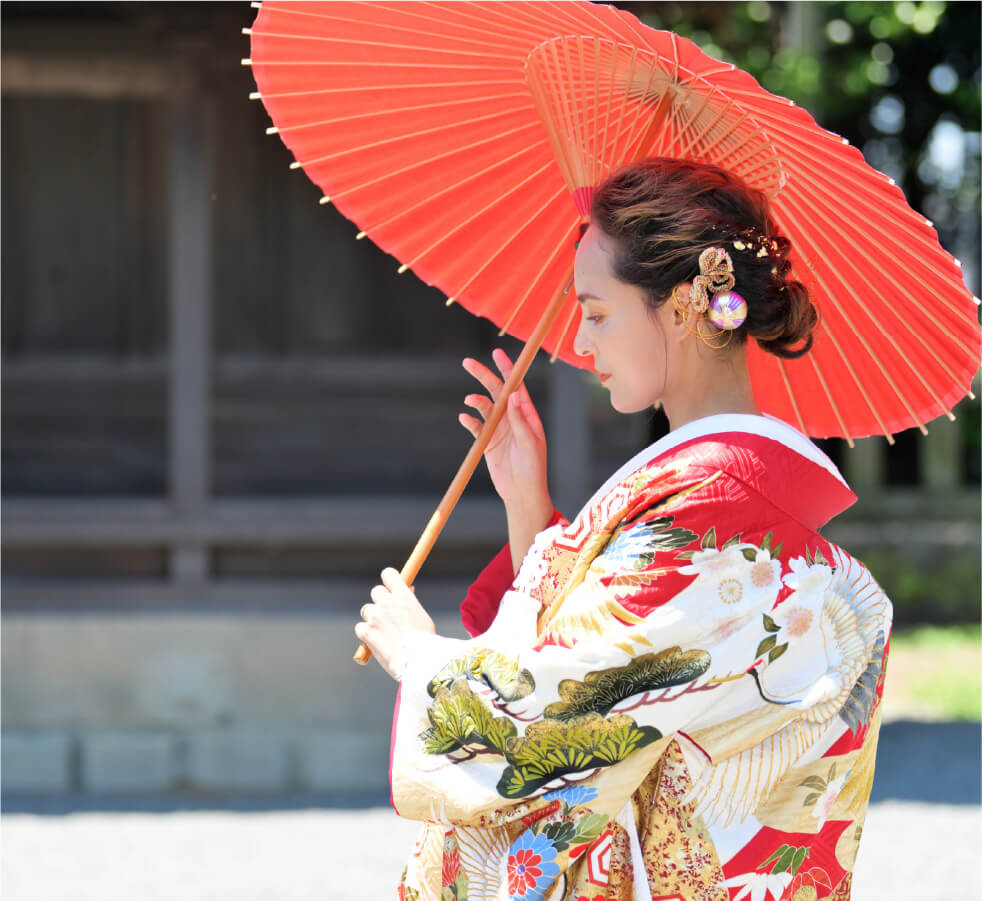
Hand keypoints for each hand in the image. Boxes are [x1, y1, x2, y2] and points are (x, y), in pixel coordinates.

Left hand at [355, 568, 435, 679]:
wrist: (417, 662)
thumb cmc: (425, 642)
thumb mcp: (422, 616)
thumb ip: (410, 603)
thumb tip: (406, 591)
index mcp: (402, 595)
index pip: (388, 574)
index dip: (389, 581)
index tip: (391, 588)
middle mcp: (386, 602)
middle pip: (376, 591)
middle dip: (381, 601)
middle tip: (389, 615)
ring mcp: (374, 616)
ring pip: (367, 610)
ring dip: (373, 619)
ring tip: (386, 634)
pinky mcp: (365, 631)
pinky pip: (360, 628)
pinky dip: (367, 634)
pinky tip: (378, 642)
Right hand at [459, 349, 551, 517]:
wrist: (521, 494)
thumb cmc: (533, 469)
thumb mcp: (529, 443)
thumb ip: (520, 420)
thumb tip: (515, 394)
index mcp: (527, 415)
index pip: (516, 386)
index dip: (507, 369)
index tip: (496, 353)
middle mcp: (512, 419)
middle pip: (496, 391)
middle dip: (483, 376)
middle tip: (467, 363)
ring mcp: (499, 430)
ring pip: (484, 407)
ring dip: (476, 401)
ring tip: (469, 401)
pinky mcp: (487, 443)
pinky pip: (476, 427)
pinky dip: (469, 421)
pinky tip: (464, 418)